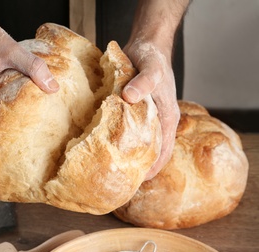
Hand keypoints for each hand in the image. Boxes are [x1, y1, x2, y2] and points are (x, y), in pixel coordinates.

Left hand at [120, 0, 188, 179]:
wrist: (146, 45)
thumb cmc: (152, 57)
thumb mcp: (151, 68)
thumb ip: (144, 82)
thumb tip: (130, 99)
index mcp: (167, 117)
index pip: (163, 152)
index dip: (152, 169)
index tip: (136, 183)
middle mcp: (158, 121)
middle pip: (152, 151)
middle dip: (139, 167)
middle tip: (119, 182)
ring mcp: (147, 117)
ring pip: (140, 143)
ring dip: (130, 156)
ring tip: (112, 169)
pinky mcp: (135, 111)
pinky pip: (130, 131)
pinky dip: (121, 140)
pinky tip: (106, 146)